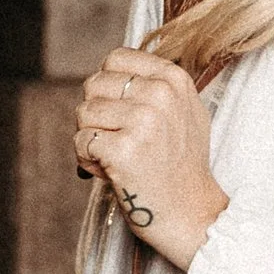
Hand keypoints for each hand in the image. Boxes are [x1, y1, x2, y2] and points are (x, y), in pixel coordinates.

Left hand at [75, 48, 226, 271]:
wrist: (192, 213)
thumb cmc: (182, 165)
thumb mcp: (184, 111)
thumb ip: (156, 84)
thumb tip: (112, 67)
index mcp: (174, 79)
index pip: (115, 59)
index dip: (107, 87)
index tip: (120, 112)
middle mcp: (160, 94)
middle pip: (94, 85)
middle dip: (96, 114)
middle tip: (117, 139)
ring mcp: (143, 121)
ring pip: (83, 113)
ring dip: (90, 138)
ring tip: (115, 157)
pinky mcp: (123, 150)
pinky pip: (80, 142)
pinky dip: (87, 160)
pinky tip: (110, 172)